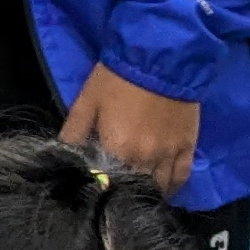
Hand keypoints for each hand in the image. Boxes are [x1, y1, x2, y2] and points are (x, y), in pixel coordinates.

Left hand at [64, 65, 199, 186]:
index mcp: (118, 150)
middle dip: (123, 192)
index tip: (96, 189)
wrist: (158, 56)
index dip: (101, 188)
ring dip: (147, 193)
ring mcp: (169, 155)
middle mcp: (145, 159)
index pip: (107, 184)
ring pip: (159, 189)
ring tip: (136, 194)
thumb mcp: (86, 102)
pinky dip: (172, 187)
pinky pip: (181, 177)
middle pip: (134, 190)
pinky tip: (162, 189)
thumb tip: (62, 157)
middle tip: (115, 192)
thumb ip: (73, 133)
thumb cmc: (117, 78)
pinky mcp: (188, 147)